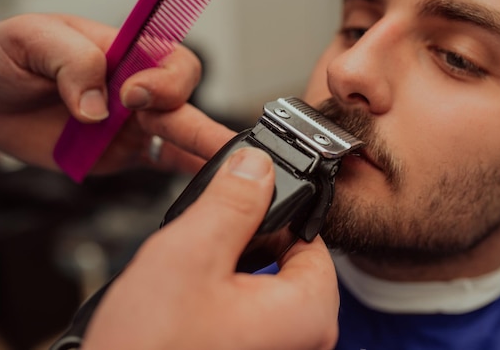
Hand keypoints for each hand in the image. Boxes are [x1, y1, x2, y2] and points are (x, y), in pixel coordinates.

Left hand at [0, 13, 201, 172]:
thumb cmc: (6, 57)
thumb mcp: (32, 40)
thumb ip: (72, 62)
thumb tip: (97, 108)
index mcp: (126, 51)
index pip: (170, 61)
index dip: (164, 81)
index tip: (132, 95)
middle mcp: (137, 88)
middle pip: (185, 103)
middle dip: (202, 127)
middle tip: (217, 145)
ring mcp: (133, 123)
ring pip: (182, 135)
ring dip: (203, 152)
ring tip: (224, 171)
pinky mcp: (123, 153)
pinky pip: (164, 162)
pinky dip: (188, 172)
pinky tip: (207, 185)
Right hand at [83, 147, 339, 349]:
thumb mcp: (190, 255)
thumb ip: (232, 202)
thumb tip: (258, 167)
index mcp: (308, 314)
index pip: (309, 236)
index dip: (272, 209)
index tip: (240, 197)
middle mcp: (305, 339)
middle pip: (287, 259)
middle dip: (246, 240)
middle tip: (204, 241)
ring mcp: (279, 349)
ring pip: (264, 283)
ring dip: (230, 267)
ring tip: (191, 276)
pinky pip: (250, 310)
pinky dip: (224, 293)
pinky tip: (191, 298)